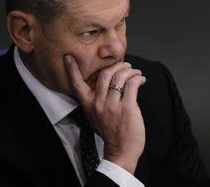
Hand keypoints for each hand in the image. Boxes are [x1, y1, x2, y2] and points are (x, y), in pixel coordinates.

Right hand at [64, 56, 146, 172]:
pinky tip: (141, 80)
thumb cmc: (111, 133)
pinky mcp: (127, 107)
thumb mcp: (97, 116)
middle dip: (117, 65)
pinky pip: (132, 84)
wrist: (121, 152)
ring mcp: (112, 106)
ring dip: (130, 71)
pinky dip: (138, 78)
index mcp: (89, 106)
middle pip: (105, 74)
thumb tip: (108, 82)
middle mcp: (98, 104)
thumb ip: (98, 100)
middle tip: (126, 66)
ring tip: (136, 73)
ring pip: (120, 76)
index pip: (77, 85)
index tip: (68, 57)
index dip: (72, 70)